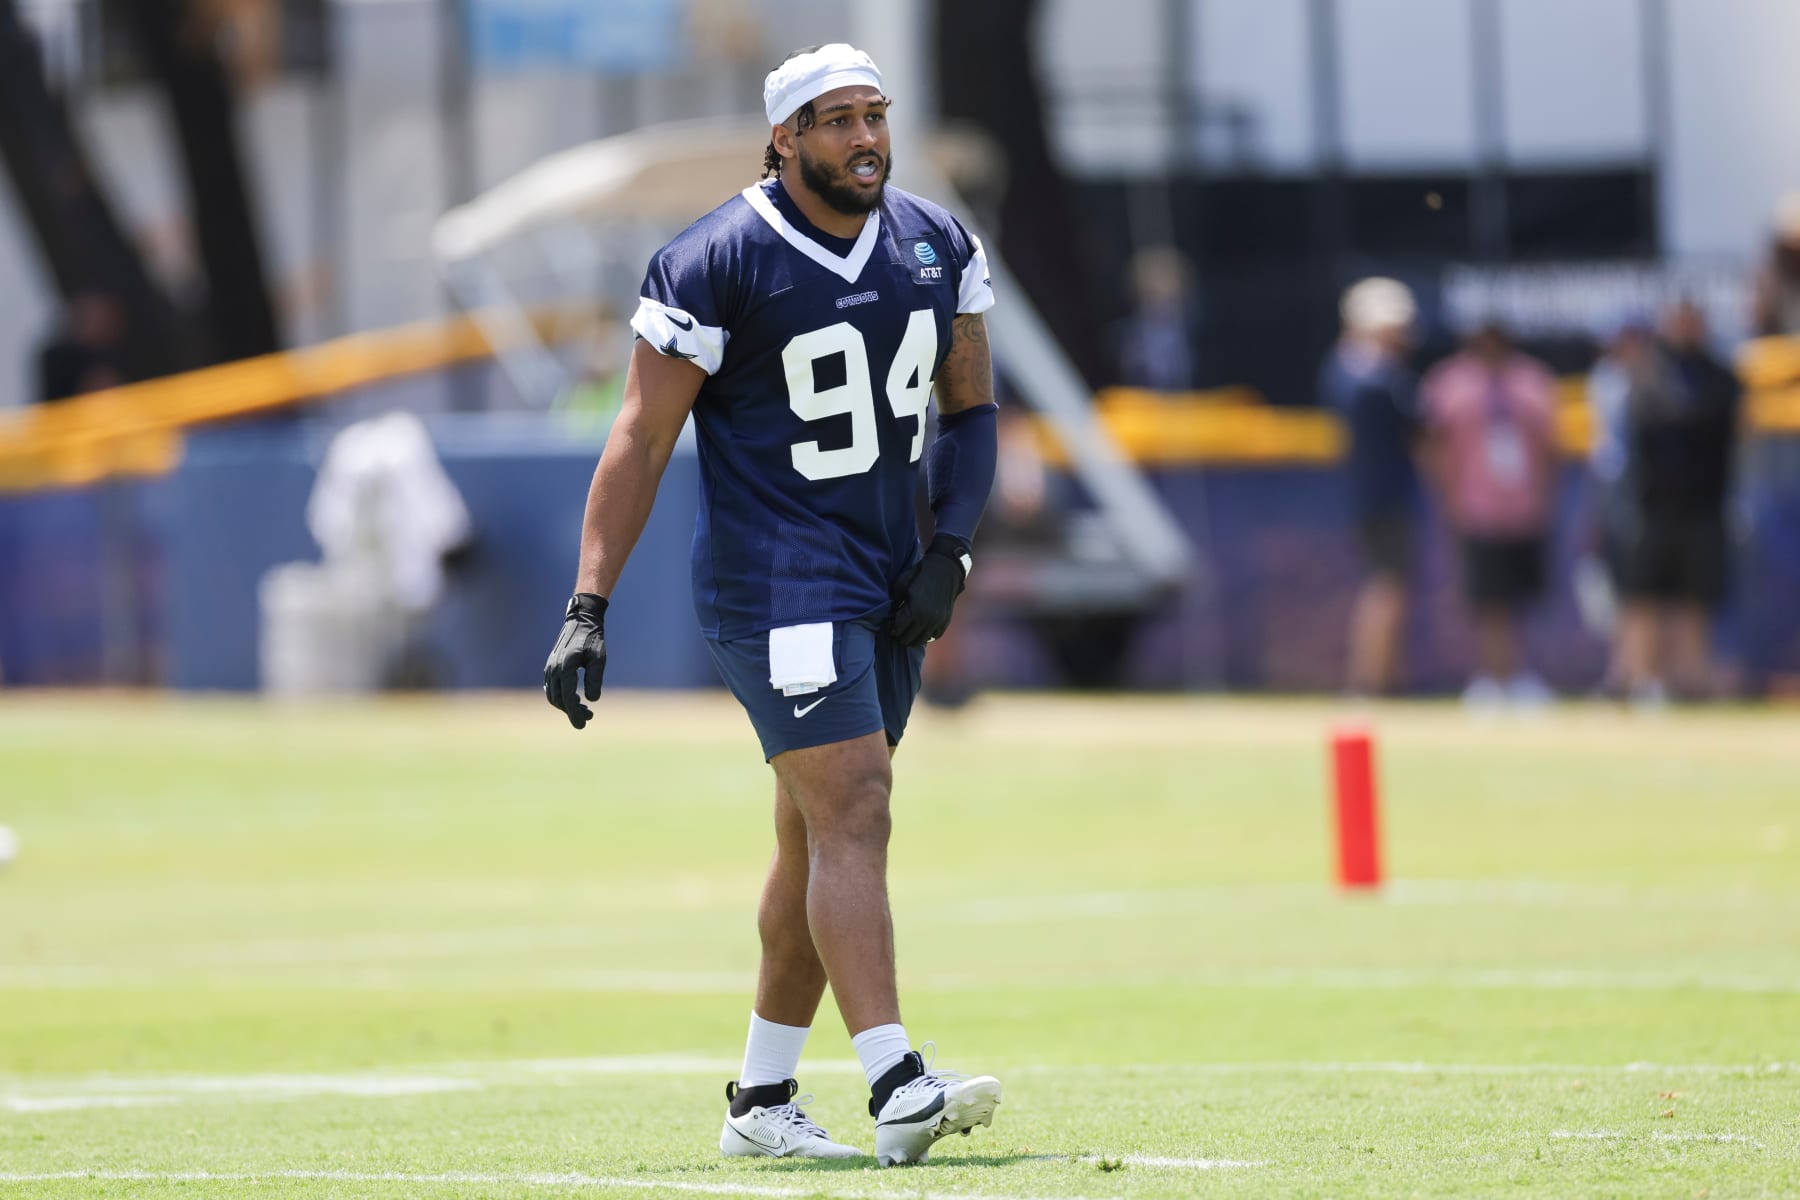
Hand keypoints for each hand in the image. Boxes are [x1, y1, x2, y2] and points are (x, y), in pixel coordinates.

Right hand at [544, 593, 607, 728]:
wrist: (582, 621)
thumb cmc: (593, 639)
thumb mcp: (599, 658)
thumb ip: (595, 678)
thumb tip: (592, 700)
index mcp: (566, 666)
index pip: (568, 696)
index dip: (574, 713)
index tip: (583, 724)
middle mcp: (554, 668)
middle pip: (559, 699)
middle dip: (572, 711)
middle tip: (589, 716)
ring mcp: (550, 667)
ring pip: (553, 695)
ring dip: (566, 705)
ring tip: (585, 709)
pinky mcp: (551, 667)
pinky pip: (551, 688)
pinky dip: (561, 697)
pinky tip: (574, 699)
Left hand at [888, 534, 970, 646]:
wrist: (944, 571)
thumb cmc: (919, 576)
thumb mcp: (901, 584)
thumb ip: (894, 602)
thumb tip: (890, 615)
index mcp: (914, 611)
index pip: (898, 630)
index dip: (891, 629)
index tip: (890, 625)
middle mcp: (926, 620)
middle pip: (908, 639)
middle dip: (899, 636)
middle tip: (897, 629)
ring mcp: (937, 622)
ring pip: (920, 641)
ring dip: (911, 638)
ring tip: (907, 630)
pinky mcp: (945, 622)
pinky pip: (933, 636)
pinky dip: (925, 635)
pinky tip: (920, 627)